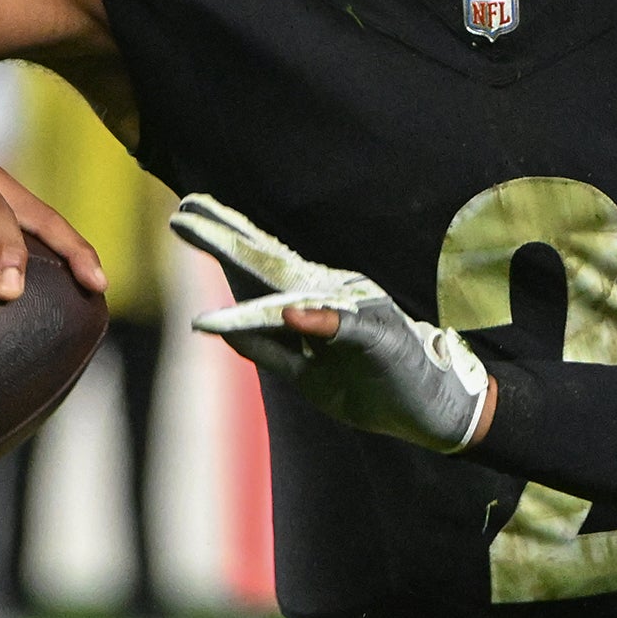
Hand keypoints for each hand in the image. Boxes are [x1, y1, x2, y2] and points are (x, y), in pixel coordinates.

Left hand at [171, 194, 491, 452]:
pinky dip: (320, 322)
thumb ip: (270, 350)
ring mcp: (354, 314)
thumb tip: (224, 329)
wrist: (433, 404)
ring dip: (260, 270)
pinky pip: (346, 329)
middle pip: (268, 265)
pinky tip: (294, 314)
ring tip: (220, 250)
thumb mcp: (307, 375)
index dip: (222, 243)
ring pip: (296, 289)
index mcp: (311, 304)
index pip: (257, 270)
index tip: (184, 217)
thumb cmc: (372, 383)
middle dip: (225, 239)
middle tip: (183, 213)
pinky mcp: (378, 338)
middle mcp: (329, 297)